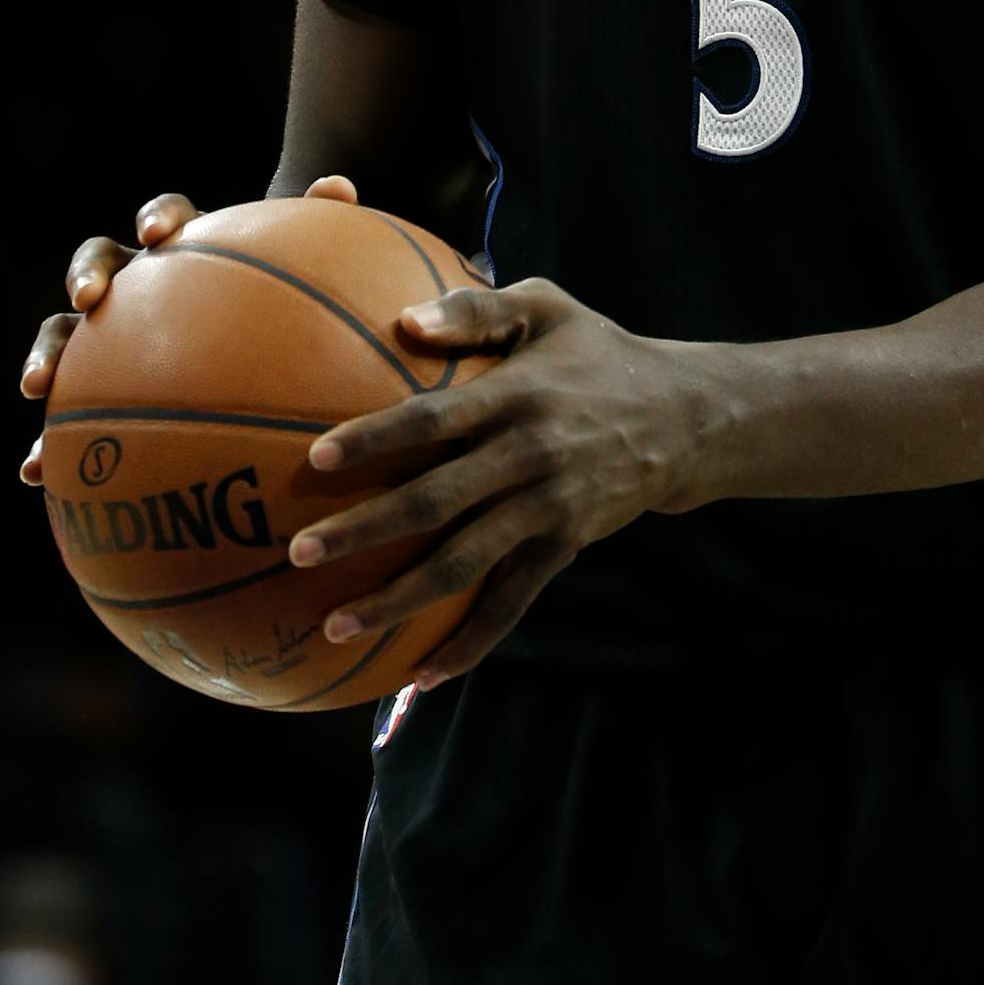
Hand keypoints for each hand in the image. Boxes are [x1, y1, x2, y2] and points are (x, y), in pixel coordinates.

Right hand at [17, 175, 357, 485]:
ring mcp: (108, 338)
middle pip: (96, 260)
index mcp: (186, 248)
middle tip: (89, 299)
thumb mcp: (303, 278)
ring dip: (46, 353)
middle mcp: (138, 284)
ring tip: (37, 386)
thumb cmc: (278, 313)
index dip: (159, 217)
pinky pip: (63, 418)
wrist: (250, 356)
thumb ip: (317, 233)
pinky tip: (35, 473)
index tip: (159, 236)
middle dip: (86, 275)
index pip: (169, 215)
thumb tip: (339, 188)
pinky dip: (44, 443)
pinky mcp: (94, 394)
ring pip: (62, 333)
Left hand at [286, 278, 718, 686]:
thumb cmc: (595, 351)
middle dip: (365, 530)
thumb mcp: (547, 307)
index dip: (377, 438)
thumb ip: (476, 308)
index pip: (434, 417)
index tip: (318, 458)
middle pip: (436, 501)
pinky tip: (419, 677)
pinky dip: (468, 645)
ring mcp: (547, 508)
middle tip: (301, 551)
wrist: (683, 418)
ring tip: (336, 623)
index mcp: (515, 395)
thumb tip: (404, 319)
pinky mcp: (563, 547)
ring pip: (464, 564)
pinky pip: (510, 605)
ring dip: (398, 598)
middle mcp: (528, 456)